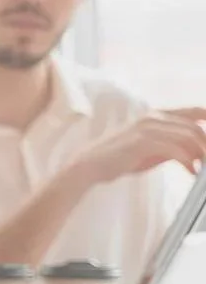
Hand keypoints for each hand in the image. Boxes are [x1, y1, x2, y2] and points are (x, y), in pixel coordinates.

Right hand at [74, 108, 205, 183]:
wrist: (89, 165)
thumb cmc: (119, 158)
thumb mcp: (151, 150)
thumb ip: (173, 146)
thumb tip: (197, 151)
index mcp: (156, 116)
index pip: (195, 112)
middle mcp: (153, 118)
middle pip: (195, 128)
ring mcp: (147, 128)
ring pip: (189, 137)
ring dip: (202, 155)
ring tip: (203, 168)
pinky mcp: (143, 142)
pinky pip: (176, 150)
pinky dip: (189, 162)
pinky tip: (191, 171)